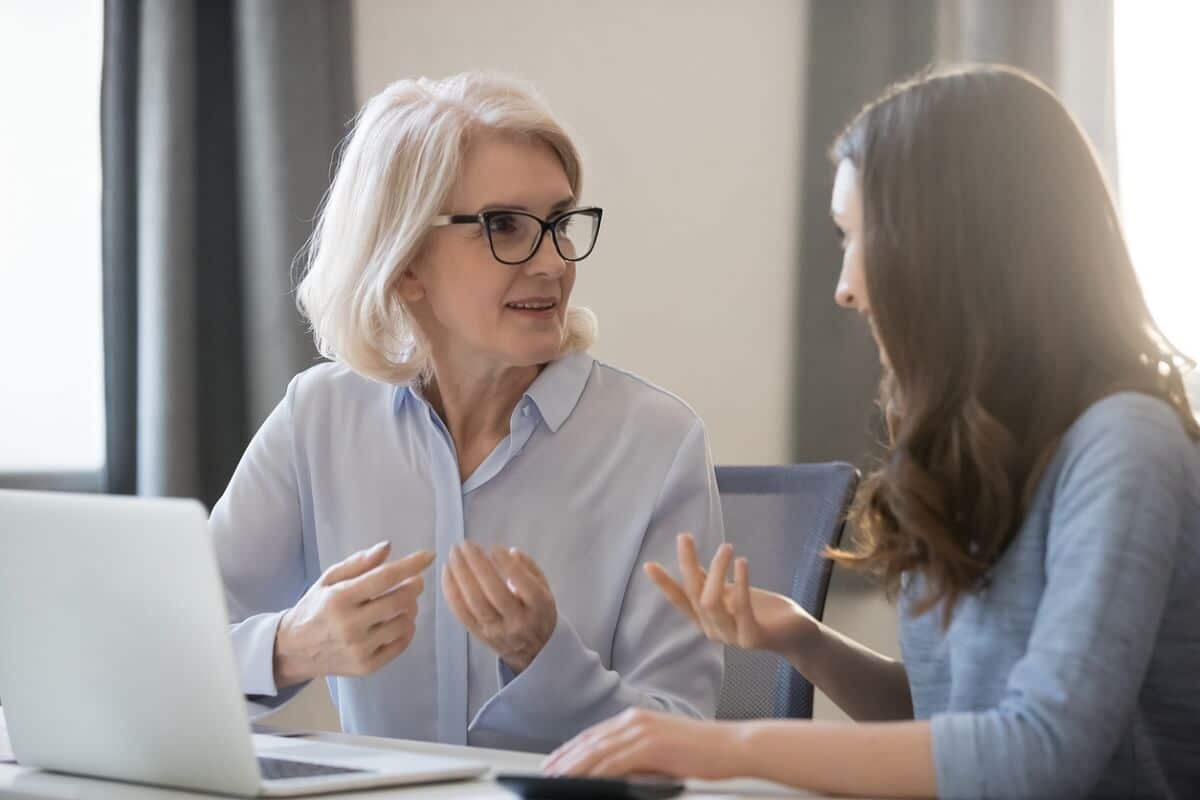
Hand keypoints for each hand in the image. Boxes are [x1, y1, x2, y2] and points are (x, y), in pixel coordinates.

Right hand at [273, 541, 433, 687]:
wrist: (293, 650)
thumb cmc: (315, 608)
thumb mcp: (329, 580)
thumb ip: (358, 563)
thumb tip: (387, 547)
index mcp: (339, 598)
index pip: (384, 578)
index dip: (410, 565)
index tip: (428, 556)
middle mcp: (350, 625)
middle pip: (399, 601)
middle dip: (414, 586)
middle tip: (415, 582)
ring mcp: (359, 648)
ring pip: (404, 623)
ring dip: (410, 609)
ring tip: (402, 603)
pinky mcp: (366, 666)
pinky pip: (401, 645)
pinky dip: (406, 630)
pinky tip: (399, 622)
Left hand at [442, 542, 555, 673]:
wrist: (534, 652)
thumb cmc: (538, 612)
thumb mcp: (545, 589)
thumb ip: (530, 568)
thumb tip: (510, 552)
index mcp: (539, 607)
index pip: (522, 584)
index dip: (507, 565)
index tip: (494, 547)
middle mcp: (517, 621)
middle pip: (494, 592)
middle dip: (478, 566)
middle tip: (466, 545)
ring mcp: (496, 631)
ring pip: (475, 603)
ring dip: (461, 576)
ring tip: (454, 554)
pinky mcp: (479, 635)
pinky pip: (461, 613)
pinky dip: (451, 591)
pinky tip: (447, 572)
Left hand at [543, 707, 740, 779]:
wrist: (734, 747)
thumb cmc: (705, 753)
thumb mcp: (664, 752)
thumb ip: (637, 757)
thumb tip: (613, 773)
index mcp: (638, 718)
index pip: (595, 735)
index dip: (571, 750)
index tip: (554, 763)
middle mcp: (635, 719)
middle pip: (589, 741)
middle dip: (564, 759)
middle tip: (544, 773)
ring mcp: (642, 730)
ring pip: (596, 752)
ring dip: (571, 768)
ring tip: (554, 780)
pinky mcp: (650, 745)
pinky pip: (613, 762)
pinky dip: (593, 773)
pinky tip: (581, 782)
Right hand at [644, 533, 818, 659]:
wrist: (796, 632)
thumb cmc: (762, 610)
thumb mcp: (731, 592)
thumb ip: (710, 582)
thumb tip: (688, 560)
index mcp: (706, 620)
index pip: (680, 600)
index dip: (664, 583)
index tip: (649, 564)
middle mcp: (714, 630)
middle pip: (694, 595)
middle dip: (686, 564)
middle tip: (684, 536)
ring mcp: (732, 637)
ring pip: (711, 602)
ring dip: (717, 570)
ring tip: (726, 547)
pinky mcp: (752, 638)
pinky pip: (741, 608)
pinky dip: (739, 582)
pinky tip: (741, 561)